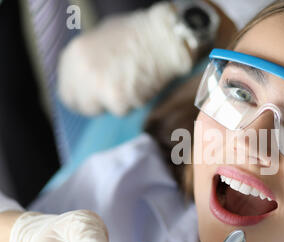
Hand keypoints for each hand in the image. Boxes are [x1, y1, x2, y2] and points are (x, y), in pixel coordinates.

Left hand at [57, 2, 193, 115]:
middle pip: (82, 105)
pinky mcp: (117, 100)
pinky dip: (133, 102)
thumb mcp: (100, 38)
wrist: (162, 38)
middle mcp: (81, 72)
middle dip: (97, 104)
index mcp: (73, 55)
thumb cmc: (138, 34)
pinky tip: (142, 85)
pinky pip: (123, 110)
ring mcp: (97, 87)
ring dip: (117, 103)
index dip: (82, 97)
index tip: (93, 97)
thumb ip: (88, 61)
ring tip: (132, 83)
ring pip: (103, 110)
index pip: (66, 92)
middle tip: (114, 96)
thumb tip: (87, 78)